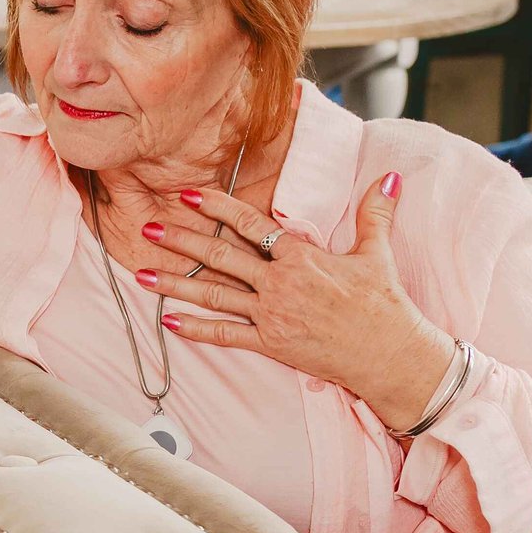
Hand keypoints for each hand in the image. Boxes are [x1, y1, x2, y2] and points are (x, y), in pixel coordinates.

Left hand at [136, 172, 454, 431]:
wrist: (391, 355)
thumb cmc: (384, 303)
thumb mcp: (378, 253)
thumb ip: (376, 213)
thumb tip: (391, 177)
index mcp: (301, 256)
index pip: (250, 225)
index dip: (217, 208)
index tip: (187, 195)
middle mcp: (280, 283)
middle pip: (220, 257)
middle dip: (181, 240)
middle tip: (147, 228)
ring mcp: (272, 315)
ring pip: (213, 295)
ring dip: (174, 283)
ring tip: (140, 272)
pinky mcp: (271, 344)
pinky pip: (226, 335)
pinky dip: (196, 329)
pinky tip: (168, 321)